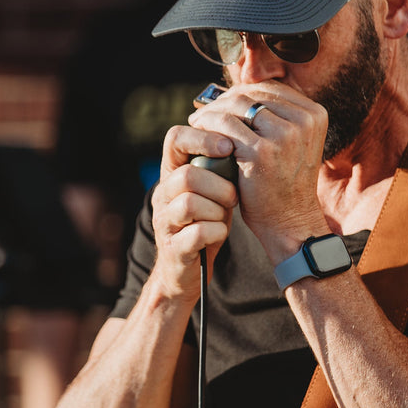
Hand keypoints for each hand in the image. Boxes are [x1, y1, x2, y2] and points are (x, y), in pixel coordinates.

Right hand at [151, 118, 238, 298]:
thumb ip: (220, 166)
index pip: (174, 138)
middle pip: (186, 175)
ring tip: (223, 216)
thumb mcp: (212, 189)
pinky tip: (220, 233)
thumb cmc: (205, 221)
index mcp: (171, 173)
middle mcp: (162, 194)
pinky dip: (217, 232)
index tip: (227, 147)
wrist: (187, 269)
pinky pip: (197, 232)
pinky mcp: (173, 247)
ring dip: (217, 210)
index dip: (202, 138)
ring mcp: (164, 221)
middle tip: (232, 197)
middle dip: (219, 186)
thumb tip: (244, 139)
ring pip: (190, 203)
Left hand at [185, 81, 329, 263]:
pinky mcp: (261, 152)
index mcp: (314, 115)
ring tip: (197, 121)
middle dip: (223, 100)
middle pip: (253, 93)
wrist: (289, 220)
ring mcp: (284, 136)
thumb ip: (276, 118)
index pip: (271, 88)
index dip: (242, 92)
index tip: (222, 103)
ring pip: (237, 105)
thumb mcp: (292, 145)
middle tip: (203, 111)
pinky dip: (207, 126)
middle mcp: (304, 121)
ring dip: (212, 111)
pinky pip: (225, 126)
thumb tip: (240, 90)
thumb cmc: (284, 184)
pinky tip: (198, 134)